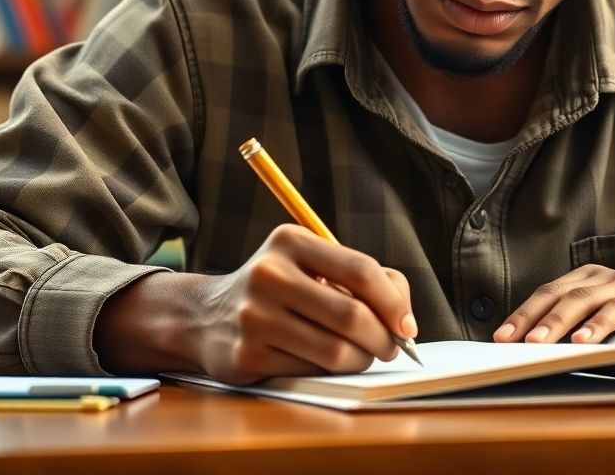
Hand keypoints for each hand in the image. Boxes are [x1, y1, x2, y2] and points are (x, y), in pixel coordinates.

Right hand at [193, 224, 415, 383]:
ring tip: (362, 356)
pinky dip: (328, 373)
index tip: (407, 325)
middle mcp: (269, 274)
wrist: (207, 316)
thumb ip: (363, 278)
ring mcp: (254, 316)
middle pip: (351, 315)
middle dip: (382, 338)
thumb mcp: (312, 266)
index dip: (393, 301)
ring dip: (361, 360)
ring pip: (334, 350)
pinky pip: (309, 372)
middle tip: (390, 347)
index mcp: (290, 241)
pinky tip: (323, 362)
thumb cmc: (279, 289)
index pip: (360, 269)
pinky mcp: (246, 356)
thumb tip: (404, 316)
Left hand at [493, 266, 614, 344]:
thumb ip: (579, 322)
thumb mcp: (608, 313)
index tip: (500, 337)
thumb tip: (537, 348)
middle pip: (559, 294)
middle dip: (531, 318)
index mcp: (588, 276)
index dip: (523, 313)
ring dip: (558, 323)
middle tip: (509, 341)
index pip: (547, 293)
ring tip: (537, 343)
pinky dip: (598, 326)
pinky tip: (583, 341)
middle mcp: (604, 275)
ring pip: (584, 300)